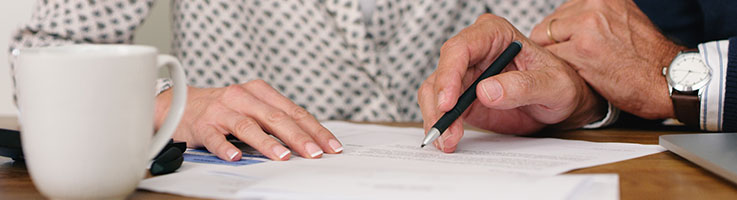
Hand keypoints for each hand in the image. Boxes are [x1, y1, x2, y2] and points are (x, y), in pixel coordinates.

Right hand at [154, 80, 342, 160]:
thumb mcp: (253, 107)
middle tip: (313, 153)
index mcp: (260, 92)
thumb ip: (277, 120)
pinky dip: (225, 148)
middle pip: (276, 118)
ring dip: (266, 142)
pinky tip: (235, 157)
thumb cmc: (224, 109)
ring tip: (282, 156)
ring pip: (248, 126)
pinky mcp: (202, 125)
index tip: (330, 146)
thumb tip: (310, 142)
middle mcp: (243, 97)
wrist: (179, 103)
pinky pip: (214, 137)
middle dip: (298, 137)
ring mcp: (222, 110)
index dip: (315, 130)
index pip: (294, 112)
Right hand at [418, 14, 605, 152]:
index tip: (448, 103)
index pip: (460, 48)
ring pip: (434, 92)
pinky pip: (439, 108)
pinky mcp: (460, 96)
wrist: (561, 104)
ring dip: (436, 118)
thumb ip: (524, 86)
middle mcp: (475, 51)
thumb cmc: (562, 85)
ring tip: (448, 141)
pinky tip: (448, 139)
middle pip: (441, 72)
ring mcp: (465, 73)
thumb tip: (486, 91)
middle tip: (445, 131)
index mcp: (495, 35)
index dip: (449, 75)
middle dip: (439, 104)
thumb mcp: (554, 86)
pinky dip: (440, 125)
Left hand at [530, 0, 685, 118]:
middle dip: (553, 45)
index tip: (567, 47)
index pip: (559, 13)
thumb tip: (565, 21)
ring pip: (545, 41)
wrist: (668, 79)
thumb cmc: (645, 57)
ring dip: (555, 58)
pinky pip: (552, 58)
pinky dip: (559, 70)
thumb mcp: (622, 20)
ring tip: (578, 69)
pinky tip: (579, 76)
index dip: (559, 35)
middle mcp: (594, 4)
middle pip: (548, 25)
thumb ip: (595, 15)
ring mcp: (586, 25)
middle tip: (573, 62)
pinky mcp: (581, 49)